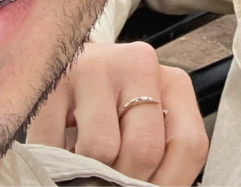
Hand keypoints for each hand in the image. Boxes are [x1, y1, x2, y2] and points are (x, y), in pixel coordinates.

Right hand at [28, 41, 207, 185]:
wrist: (72, 68)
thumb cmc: (117, 106)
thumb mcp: (152, 124)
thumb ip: (162, 156)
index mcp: (173, 83)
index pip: (188, 146)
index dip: (167, 183)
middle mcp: (137, 65)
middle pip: (144, 149)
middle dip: (125, 182)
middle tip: (110, 183)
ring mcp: (93, 69)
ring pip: (100, 150)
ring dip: (89, 174)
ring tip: (86, 167)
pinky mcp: (52, 83)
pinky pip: (54, 148)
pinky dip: (55, 167)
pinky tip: (61, 154)